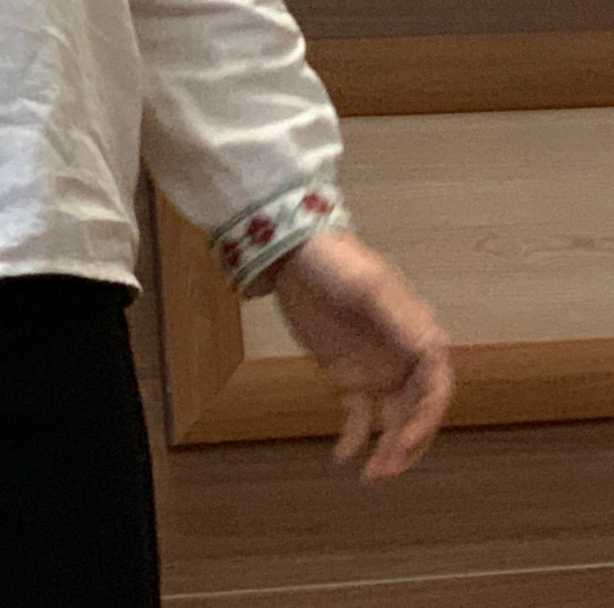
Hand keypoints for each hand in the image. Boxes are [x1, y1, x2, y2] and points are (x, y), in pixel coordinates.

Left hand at [267, 228, 453, 479]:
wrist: (290, 252)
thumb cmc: (334, 260)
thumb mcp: (368, 285)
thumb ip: (398, 317)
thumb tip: (432, 351)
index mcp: (418, 334)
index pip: (436, 387)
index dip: (428, 418)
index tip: (407, 440)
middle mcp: (404, 357)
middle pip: (418, 412)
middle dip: (408, 444)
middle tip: (386, 469)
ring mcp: (377, 367)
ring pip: (394, 420)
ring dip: (388, 450)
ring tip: (371, 474)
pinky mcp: (348, 373)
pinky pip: (360, 415)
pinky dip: (356, 438)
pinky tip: (343, 456)